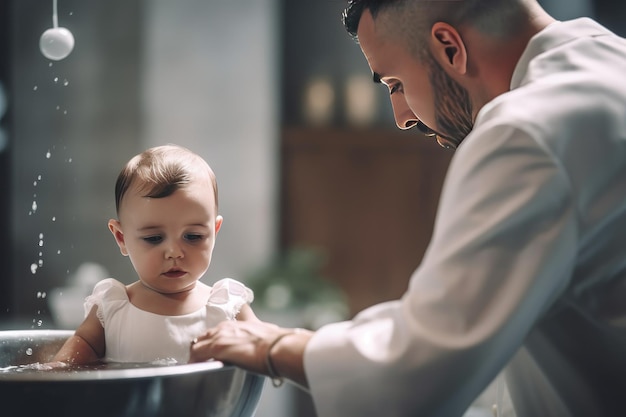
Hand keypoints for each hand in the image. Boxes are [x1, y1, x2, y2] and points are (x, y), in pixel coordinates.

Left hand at [189, 320, 312, 387]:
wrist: (278, 347)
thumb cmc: (277, 343)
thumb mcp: (268, 333)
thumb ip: (262, 336)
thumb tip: (271, 341)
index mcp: (239, 323)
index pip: (219, 329)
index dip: (214, 338)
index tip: (214, 347)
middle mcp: (228, 326)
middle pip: (206, 335)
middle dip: (202, 347)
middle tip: (203, 359)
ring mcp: (221, 336)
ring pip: (198, 344)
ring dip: (197, 354)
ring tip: (198, 365)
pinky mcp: (217, 347)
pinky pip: (197, 354)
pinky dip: (194, 361)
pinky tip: (195, 368)